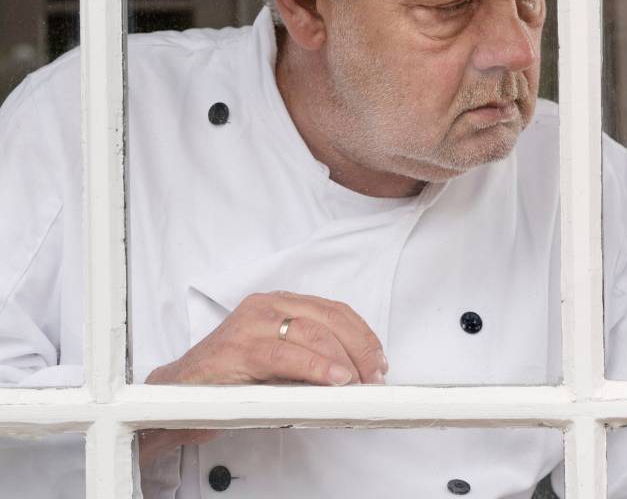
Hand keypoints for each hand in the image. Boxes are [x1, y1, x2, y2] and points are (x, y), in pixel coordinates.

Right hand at [139, 292, 388, 468]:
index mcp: (280, 303)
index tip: (380, 359)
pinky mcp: (238, 348)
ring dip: (344, 359)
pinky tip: (335, 379)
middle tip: (376, 376)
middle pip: (329, 319)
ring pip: (312, 333)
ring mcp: (251, 324)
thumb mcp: (280, 361)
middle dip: (360, 348)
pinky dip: (316, 367)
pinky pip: (286, 355)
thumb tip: (357, 372)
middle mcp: (267, 306)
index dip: (363, 335)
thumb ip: (311, 356)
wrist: (176, 393)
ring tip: (361, 381)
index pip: (334, 310)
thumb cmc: (230, 378)